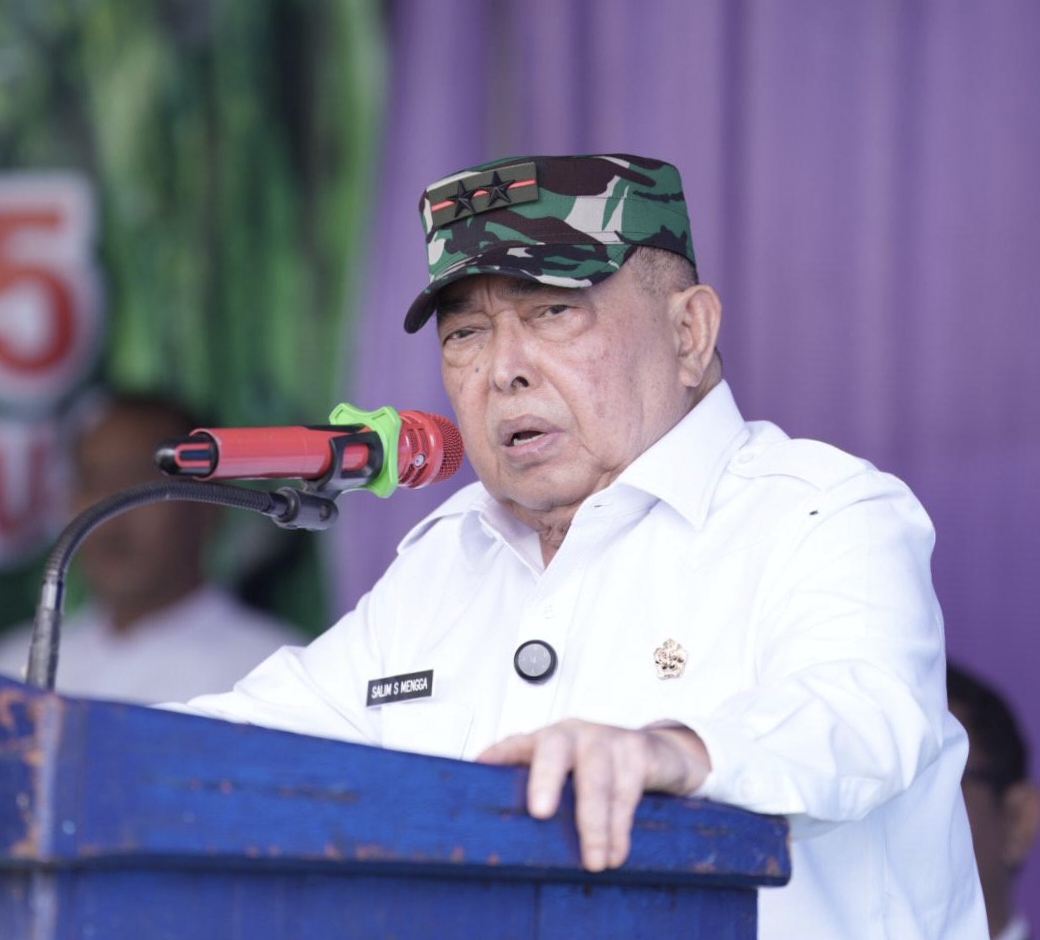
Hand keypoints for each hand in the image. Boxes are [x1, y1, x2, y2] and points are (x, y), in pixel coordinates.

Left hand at [477, 719, 710, 870]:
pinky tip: (616, 853)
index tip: (480, 768)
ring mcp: (607, 740)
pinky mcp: (638, 752)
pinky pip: (627, 791)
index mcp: (548, 741)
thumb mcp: (571, 777)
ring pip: (595, 780)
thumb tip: (502, 835)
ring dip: (594, 825)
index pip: (516, 744)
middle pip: (554, 751)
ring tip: (594, 863)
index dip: (499, 755)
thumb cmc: (602, 770)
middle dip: (545, 779)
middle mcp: (573, 734)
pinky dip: (621, 827)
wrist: (659, 753)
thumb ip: (541, 794)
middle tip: (539, 812)